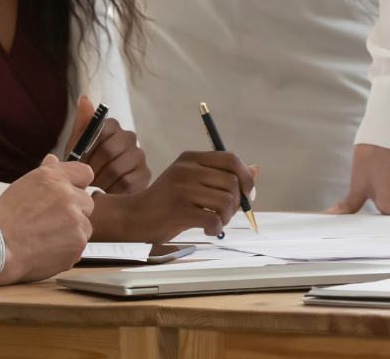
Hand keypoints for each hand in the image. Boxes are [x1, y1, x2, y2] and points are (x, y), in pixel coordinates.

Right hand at [0, 155, 95, 285]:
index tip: (70, 193)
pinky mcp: (78, 244)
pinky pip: (78, 245)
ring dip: (72, 232)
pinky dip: (67, 249)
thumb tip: (53, 159)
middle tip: (50, 221)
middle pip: (86, 202)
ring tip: (45, 238)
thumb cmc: (4, 218)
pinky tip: (47, 250)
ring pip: (84, 226)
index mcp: (54, 178)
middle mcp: (69, 196)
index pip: (84, 173)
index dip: (78, 184)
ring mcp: (76, 222)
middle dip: (74, 211)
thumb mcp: (22, 186)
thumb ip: (45, 171)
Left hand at [70, 95, 149, 194]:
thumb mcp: (76, 145)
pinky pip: (126, 183)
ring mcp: (139, 155)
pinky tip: (107, 192)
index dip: (86, 150)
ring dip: (100, 182)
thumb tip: (84, 98)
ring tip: (94, 187)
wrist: (97, 188)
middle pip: (108, 151)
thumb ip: (81, 123)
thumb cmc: (85, 164)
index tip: (78, 163)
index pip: (99, 132)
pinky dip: (112, 191)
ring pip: (116, 169)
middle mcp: (129, 136)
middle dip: (92, 168)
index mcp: (112, 125)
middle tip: (85, 178)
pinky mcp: (145, 174)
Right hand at [92, 152, 255, 242]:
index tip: (249, 193)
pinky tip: (208, 231)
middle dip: (237, 202)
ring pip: (226, 201)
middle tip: (226, 214)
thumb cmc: (166, 202)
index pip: (230, 159)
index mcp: (191, 158)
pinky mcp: (178, 211)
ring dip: (227, 217)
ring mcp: (182, 189)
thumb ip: (221, 175)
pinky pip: (213, 220)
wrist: (133, 218)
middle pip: (231, 181)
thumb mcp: (192, 181)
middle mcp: (186, 169)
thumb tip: (256, 170)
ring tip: (217, 222)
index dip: (246, 176)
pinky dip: (216, 229)